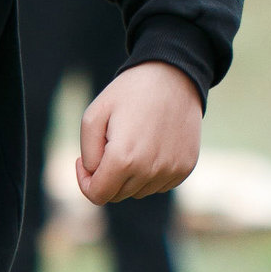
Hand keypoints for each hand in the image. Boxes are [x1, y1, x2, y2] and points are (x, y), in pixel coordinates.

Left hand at [76, 60, 203, 203]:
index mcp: (123, 159)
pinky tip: (152, 145)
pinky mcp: (185, 167)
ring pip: (139, 191)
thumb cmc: (129, 93)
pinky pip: (159, 184)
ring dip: (130, 175)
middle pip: (117, 194)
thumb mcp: (94, 115)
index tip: (84, 160)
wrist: (174, 76)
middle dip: (107, 176)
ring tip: (134, 141)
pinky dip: (150, 172)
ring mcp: (171, 171)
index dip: (85, 181)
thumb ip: (88, 154)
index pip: (96, 195)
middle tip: (110, 144)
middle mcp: (150, 171)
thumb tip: (97, 177)